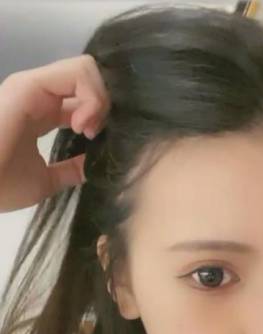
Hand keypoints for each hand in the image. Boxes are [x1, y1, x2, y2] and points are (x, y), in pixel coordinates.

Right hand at [0, 55, 110, 212]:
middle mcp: (38, 96)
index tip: (95, 144)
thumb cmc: (1, 186)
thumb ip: (68, 171)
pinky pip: (78, 71)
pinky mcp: (30, 84)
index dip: (100, 118)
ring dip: (100, 99)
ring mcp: (34, 87)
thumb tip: (91, 168)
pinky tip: (84, 123)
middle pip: (87, 81)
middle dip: (104, 105)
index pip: (81, 101)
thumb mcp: (45, 182)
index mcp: (41, 115)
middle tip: (95, 134)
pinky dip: (93, 96)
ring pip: (85, 69)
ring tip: (89, 129)